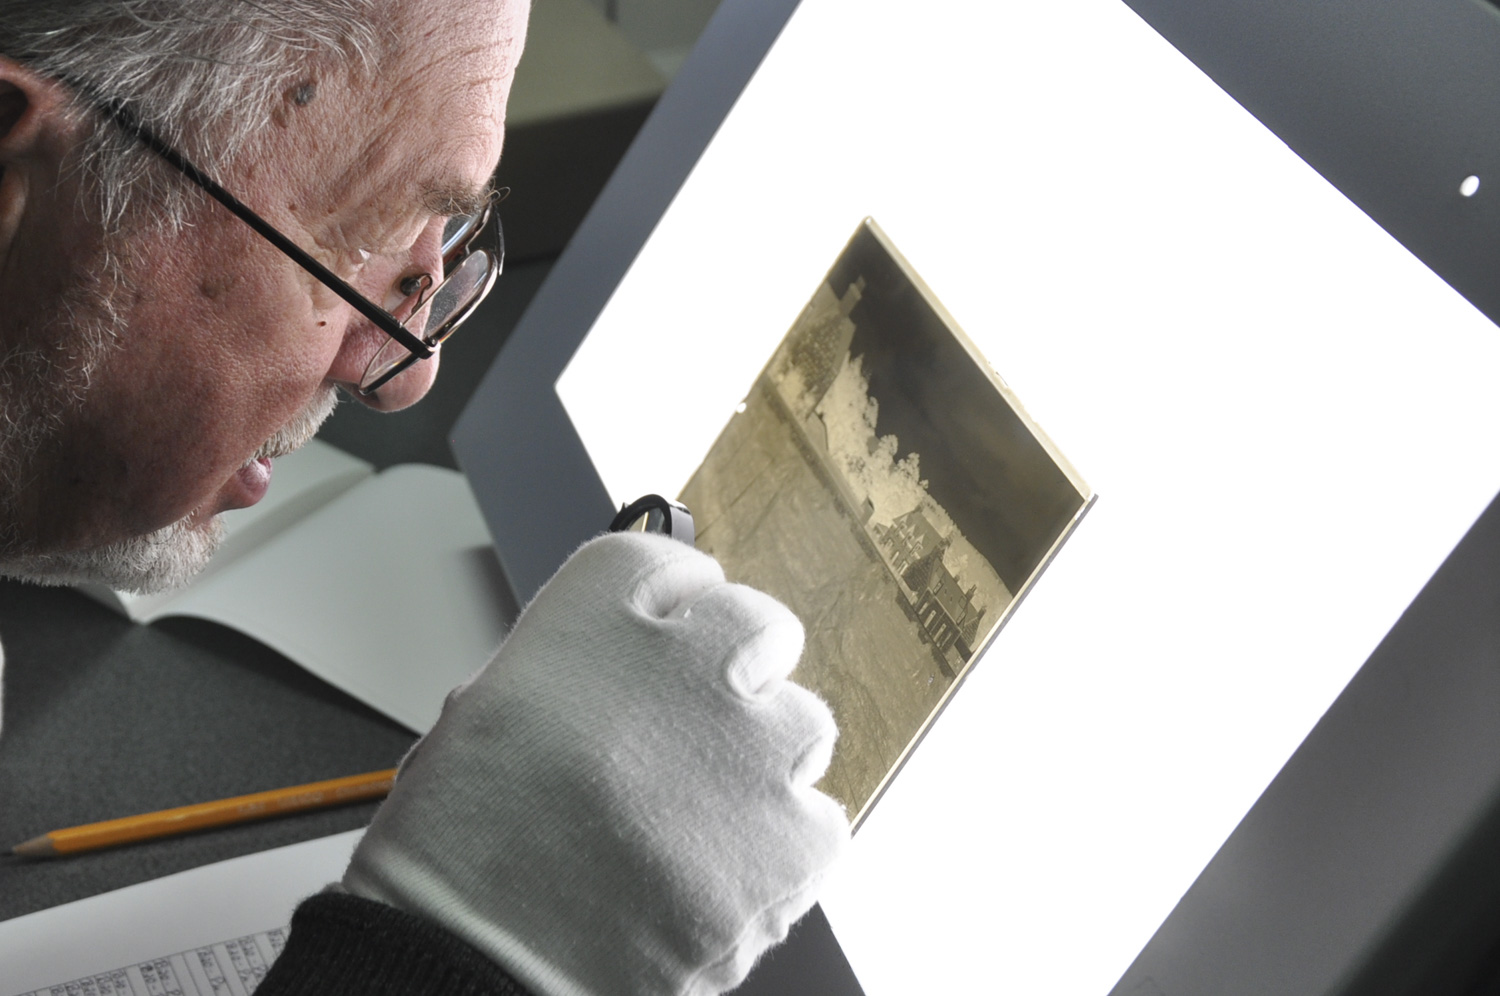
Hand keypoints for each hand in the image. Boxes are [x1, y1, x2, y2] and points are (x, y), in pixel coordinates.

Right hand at [343, 531, 849, 995]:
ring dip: (766, 760)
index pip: (664, 561)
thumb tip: (645, 661)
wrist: (470, 969)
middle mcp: (676, 668)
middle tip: (709, 718)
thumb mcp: (487, 711)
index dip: (677, 598)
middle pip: (753, 623)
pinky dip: (785, 847)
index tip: (682, 620)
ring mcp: (741, 752)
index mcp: (588, 625)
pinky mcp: (783, 844)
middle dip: (738, 665)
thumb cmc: (460, 856)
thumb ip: (578, 665)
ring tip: (709, 813)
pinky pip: (822, 821)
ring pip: (804, 722)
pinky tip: (729, 869)